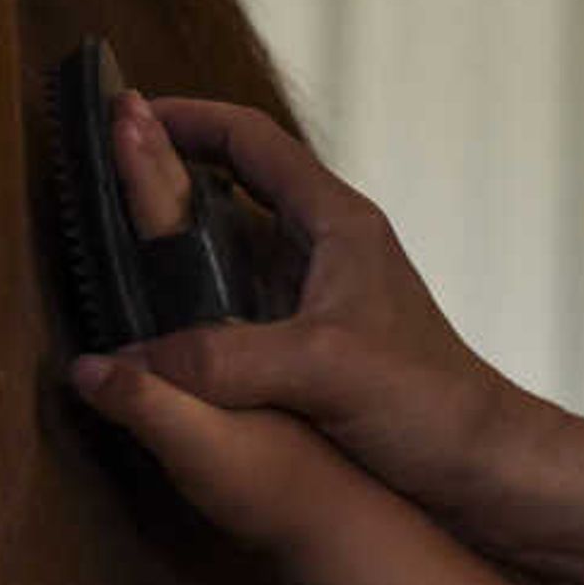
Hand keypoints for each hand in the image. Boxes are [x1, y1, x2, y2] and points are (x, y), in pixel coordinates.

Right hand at [102, 94, 532, 511]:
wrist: (485, 468)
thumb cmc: (431, 406)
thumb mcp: (320, 370)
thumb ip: (220, 359)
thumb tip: (121, 362)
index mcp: (339, 225)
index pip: (252, 142)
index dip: (186, 119)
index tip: (125, 116)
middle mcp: (328, 252)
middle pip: (233, 190)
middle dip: (165, 176)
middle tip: (98, 178)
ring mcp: (320, 302)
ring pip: (232, 254)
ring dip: (174, 248)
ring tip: (106, 249)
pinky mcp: (314, 351)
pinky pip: (237, 311)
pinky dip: (192, 308)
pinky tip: (153, 328)